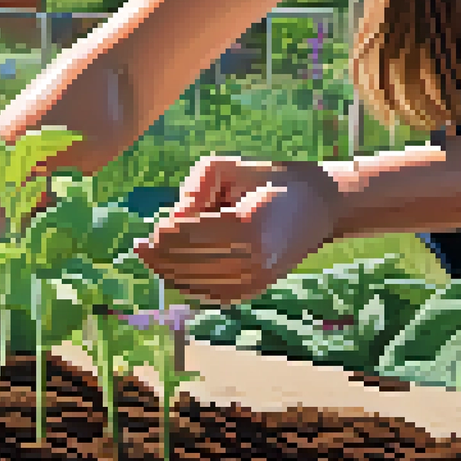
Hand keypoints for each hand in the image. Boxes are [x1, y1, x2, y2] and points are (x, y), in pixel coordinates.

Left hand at [132, 156, 343, 305]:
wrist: (318, 207)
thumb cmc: (269, 180)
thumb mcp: (230, 167)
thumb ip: (195, 187)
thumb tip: (170, 222)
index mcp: (249, 227)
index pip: (188, 237)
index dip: (162, 235)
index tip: (148, 231)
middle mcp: (253, 261)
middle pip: (186, 262)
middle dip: (159, 253)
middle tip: (142, 244)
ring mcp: (254, 281)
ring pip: (191, 282)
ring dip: (166, 269)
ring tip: (153, 253)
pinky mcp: (252, 292)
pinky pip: (204, 293)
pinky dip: (183, 282)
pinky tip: (173, 269)